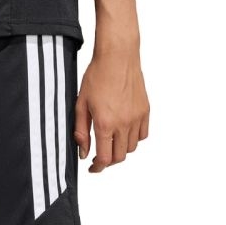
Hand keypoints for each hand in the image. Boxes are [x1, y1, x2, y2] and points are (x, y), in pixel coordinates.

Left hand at [74, 52, 149, 172]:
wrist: (118, 56)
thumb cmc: (97, 76)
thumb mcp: (81, 105)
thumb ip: (81, 131)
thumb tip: (83, 153)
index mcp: (105, 124)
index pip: (105, 159)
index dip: (97, 168)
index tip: (93, 168)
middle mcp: (123, 124)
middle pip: (119, 157)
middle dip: (108, 161)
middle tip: (100, 156)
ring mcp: (136, 118)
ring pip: (131, 148)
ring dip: (120, 150)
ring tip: (111, 142)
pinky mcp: (145, 110)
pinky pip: (142, 135)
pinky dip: (134, 138)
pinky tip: (124, 132)